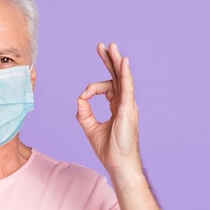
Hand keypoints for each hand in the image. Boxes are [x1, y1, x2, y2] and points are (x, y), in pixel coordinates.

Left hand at [76, 43, 141, 177]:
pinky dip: (125, 74)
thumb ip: (84, 112)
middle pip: (117, 76)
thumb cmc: (109, 149)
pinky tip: (123, 61)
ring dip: (116, 61)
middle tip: (104, 45)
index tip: (84, 96)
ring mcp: (128, 105)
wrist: (118, 164)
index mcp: (117, 107)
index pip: (106, 87)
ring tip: (111, 46)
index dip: (91, 89)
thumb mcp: (90, 127)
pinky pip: (127, 88)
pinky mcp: (129, 109)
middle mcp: (124, 103)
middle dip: (110, 60)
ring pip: (123, 78)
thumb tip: (80, 98)